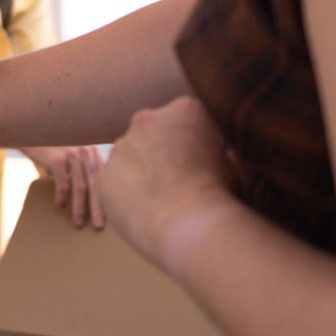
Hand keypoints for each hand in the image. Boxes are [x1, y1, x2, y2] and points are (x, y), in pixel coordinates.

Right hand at [20, 146, 104, 229]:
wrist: (31, 133)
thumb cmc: (53, 147)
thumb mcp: (72, 154)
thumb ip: (82, 169)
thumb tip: (88, 195)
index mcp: (93, 154)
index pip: (104, 180)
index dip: (107, 199)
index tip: (110, 216)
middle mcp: (86, 153)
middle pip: (96, 185)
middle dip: (98, 208)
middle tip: (99, 226)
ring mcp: (73, 155)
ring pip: (80, 186)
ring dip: (79, 207)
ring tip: (78, 223)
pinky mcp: (58, 158)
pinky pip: (63, 182)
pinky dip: (62, 196)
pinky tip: (60, 206)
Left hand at [99, 97, 237, 272]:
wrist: (188, 225)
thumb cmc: (220, 195)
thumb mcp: (232, 160)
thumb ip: (213, 147)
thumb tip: (214, 151)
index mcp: (185, 109)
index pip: (187, 119)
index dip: (195, 143)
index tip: (202, 162)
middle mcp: (147, 119)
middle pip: (154, 134)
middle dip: (164, 152)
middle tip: (181, 180)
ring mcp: (121, 147)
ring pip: (131, 157)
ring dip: (144, 172)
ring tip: (165, 200)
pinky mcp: (104, 176)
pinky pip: (116, 183)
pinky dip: (127, 194)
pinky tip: (146, 210)